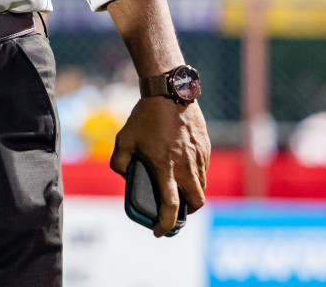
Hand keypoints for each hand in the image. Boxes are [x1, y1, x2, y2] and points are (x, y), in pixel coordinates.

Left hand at [110, 97, 209, 235]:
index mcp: (165, 167)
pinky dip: (195, 176)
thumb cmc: (144, 117)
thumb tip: (124, 176)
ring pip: (202, 186)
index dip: (166, 223)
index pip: (171, 205)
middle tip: (175, 212)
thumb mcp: (124, 139)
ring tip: (177, 189)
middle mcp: (186, 166)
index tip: (159, 232)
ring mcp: (199, 158)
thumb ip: (120, 162)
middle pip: (196, 202)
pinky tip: (182, 168)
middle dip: (187, 212)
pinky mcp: (206, 149)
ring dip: (191, 193)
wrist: (170, 93)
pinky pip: (203, 170)